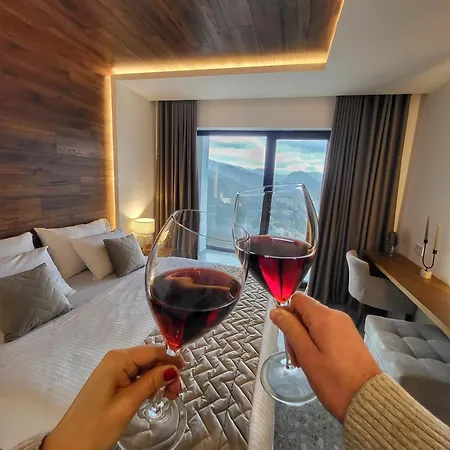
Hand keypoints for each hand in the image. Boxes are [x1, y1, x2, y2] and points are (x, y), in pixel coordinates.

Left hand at [42, 345, 183, 449]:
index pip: (152, 351)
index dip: (171, 359)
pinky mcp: (112, 380)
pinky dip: (149, 383)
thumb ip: (151, 383)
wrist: (68, 446)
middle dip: (166, 371)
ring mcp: (113, 369)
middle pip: (150, 358)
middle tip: (177, 392)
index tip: (185, 373)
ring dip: (160, 378)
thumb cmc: (96, 426)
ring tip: (170, 396)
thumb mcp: (127, 404)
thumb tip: (173, 368)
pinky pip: (136, 375)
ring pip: (145, 367)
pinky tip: (156, 394)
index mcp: (118, 359)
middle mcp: (116, 358)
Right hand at [270, 293, 380, 421]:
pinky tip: (316, 362)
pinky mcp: (349, 337)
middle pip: (306, 312)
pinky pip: (326, 331)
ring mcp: (345, 326)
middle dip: (295, 330)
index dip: (287, 312)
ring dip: (305, 339)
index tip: (285, 334)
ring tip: (305, 363)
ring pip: (315, 323)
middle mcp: (337, 316)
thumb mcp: (306, 355)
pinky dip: (317, 343)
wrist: (368, 401)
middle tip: (295, 356)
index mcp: (325, 317)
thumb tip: (276, 311)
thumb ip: (290, 329)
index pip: (298, 299)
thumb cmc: (334, 380)